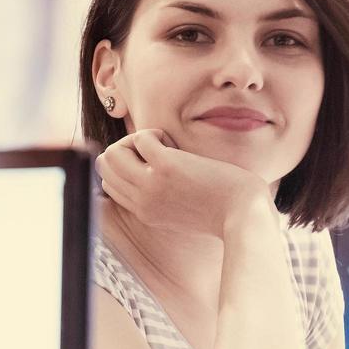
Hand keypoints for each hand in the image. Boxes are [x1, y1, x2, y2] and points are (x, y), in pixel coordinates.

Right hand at [96, 129, 273, 238]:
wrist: (243, 215)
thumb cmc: (223, 209)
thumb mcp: (184, 212)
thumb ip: (164, 197)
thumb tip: (153, 167)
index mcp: (144, 213)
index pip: (109, 184)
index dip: (126, 167)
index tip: (153, 165)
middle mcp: (141, 201)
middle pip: (105, 166)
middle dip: (126, 150)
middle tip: (156, 151)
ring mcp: (150, 185)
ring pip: (111, 153)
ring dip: (134, 141)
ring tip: (161, 146)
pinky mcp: (166, 167)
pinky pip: (140, 138)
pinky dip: (153, 133)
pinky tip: (174, 143)